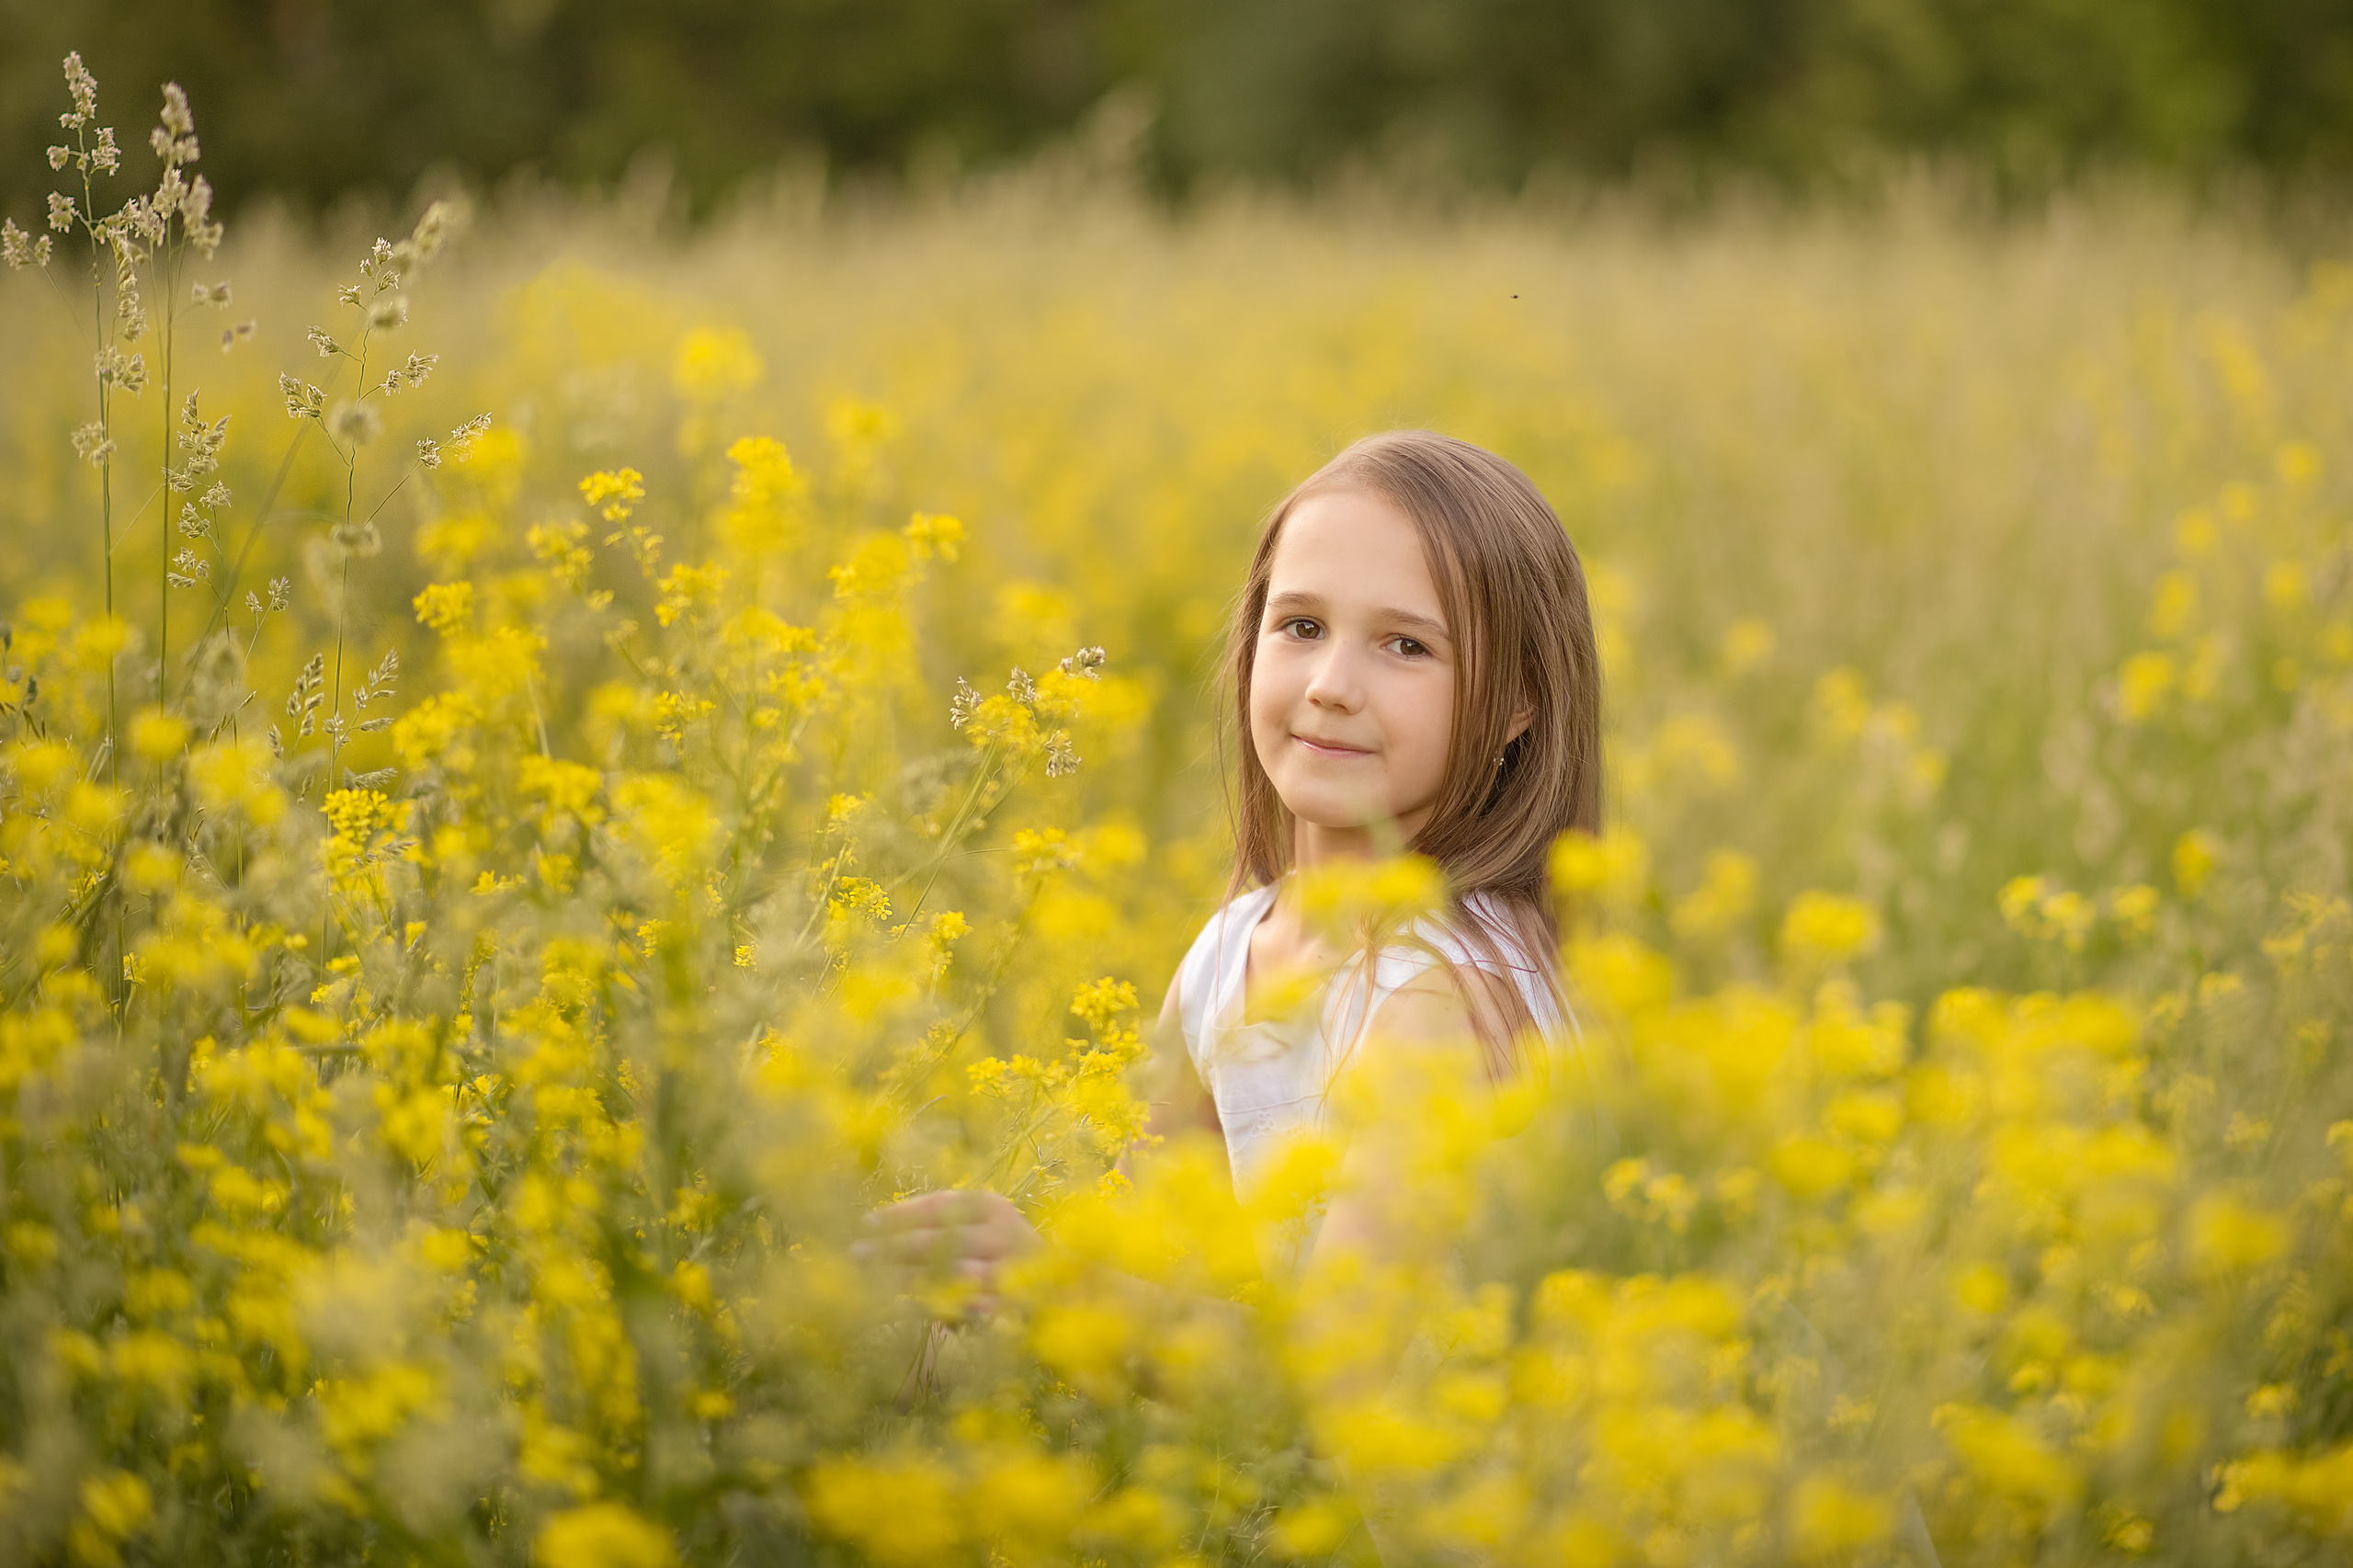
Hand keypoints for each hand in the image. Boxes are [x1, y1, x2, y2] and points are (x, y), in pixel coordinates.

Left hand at [857, 1188, 1040, 1318]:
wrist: (1063, 1290)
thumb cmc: (1004, 1251)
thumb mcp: (981, 1224)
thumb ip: (941, 1222)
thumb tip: (879, 1227)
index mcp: (993, 1208)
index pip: (940, 1206)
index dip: (901, 1214)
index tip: (866, 1222)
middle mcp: (1004, 1235)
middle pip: (940, 1239)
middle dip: (895, 1247)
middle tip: (857, 1253)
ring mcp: (1010, 1273)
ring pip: (949, 1274)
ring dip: (908, 1279)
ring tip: (873, 1282)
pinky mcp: (1011, 1308)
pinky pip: (963, 1309)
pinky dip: (932, 1308)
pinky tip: (904, 1308)